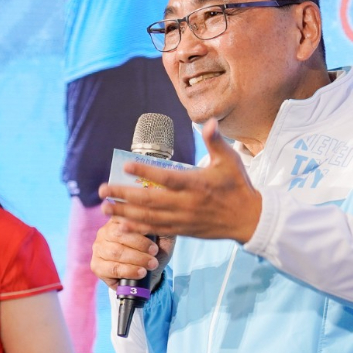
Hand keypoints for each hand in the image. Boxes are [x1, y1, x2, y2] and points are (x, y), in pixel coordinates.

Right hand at [91, 218, 174, 290]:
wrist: (148, 274)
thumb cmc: (154, 251)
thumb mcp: (161, 234)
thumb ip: (159, 223)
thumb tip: (158, 215)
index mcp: (118, 219)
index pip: (122, 216)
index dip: (136, 223)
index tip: (150, 230)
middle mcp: (105, 231)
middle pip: (119, 234)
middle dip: (140, 244)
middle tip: (155, 252)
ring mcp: (99, 249)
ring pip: (116, 252)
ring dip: (137, 259)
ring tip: (152, 264)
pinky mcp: (97, 266)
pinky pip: (112, 269)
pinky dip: (129, 271)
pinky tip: (140, 272)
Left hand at [98, 119, 262, 242]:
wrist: (249, 219)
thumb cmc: (238, 186)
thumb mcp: (230, 160)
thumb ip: (215, 141)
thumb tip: (209, 122)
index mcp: (197, 184)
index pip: (167, 178)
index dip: (146, 172)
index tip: (126, 166)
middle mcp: (187, 203)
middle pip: (150, 200)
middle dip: (124, 195)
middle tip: (103, 190)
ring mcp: (183, 219)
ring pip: (149, 217)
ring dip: (125, 213)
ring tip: (105, 208)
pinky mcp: (183, 231)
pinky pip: (157, 230)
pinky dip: (138, 228)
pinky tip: (122, 225)